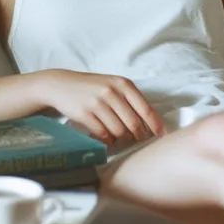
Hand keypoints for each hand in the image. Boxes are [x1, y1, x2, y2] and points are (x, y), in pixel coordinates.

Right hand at [42, 70, 165, 146]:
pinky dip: (108, 140)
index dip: (155, 125)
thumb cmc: (92, 87)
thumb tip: (150, 123)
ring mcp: (97, 103)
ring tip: (120, 136)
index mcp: (122, 84)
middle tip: (139, 139)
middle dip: (139, 135)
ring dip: (122, 138)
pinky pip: (103, 134)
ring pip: (119, 131)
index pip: (145, 108)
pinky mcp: (85, 114)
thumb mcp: (113, 85)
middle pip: (133, 123)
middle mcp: (111, 92)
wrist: (61, 85)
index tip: (161, 135)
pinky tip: (107, 137)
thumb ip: (130, 99)